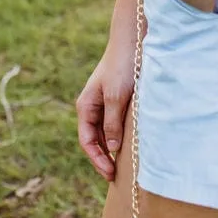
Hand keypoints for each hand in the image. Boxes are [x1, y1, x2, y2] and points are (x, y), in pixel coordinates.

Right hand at [75, 42, 133, 179]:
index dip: (97, 160)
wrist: (132, 41)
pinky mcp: (116, 99)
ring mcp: (103, 103)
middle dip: (103, 158)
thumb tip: (112, 149)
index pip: (87, 141)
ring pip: (105, 133)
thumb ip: (112, 123)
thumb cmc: (122, 67)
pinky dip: (119, 136)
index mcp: (86, 107)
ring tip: (123, 165)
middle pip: (95, 140)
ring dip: (111, 148)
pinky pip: (114, 123)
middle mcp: (92, 106)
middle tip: (116, 176)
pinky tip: (129, 144)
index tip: (110, 174)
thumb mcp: (117, 97)